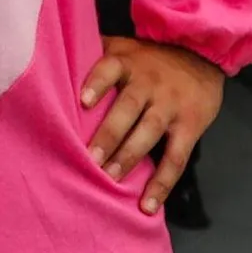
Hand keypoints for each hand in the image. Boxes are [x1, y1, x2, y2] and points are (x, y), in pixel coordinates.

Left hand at [79, 37, 223, 211]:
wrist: (200, 53)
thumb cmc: (149, 58)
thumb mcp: (123, 47)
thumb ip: (94, 53)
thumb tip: (51, 56)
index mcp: (127, 62)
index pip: (109, 69)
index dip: (97, 83)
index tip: (82, 101)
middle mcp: (148, 83)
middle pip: (127, 107)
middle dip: (109, 134)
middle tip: (91, 159)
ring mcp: (170, 105)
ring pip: (149, 131)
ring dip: (129, 157)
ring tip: (111, 179)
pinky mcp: (189, 125)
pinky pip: (176, 158)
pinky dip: (162, 183)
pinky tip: (148, 205)